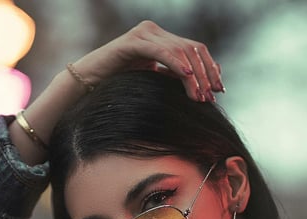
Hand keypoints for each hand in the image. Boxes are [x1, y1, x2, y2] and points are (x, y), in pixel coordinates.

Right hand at [72, 20, 224, 102]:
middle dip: (206, 74)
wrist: (87, 84)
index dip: (210, 69)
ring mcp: (144, 34)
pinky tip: (186, 78)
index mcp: (161, 40)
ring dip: (194, 76)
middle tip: (211, 98)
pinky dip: (176, 64)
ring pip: (180, 51)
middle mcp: (154, 32)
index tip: (219, 91)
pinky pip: (161, 51)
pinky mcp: (132, 42)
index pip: (195, 50)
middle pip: (192, 49)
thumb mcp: (153, 82)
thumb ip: (173, 79)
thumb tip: (203, 89)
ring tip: (200, 97)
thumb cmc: (118, 87)